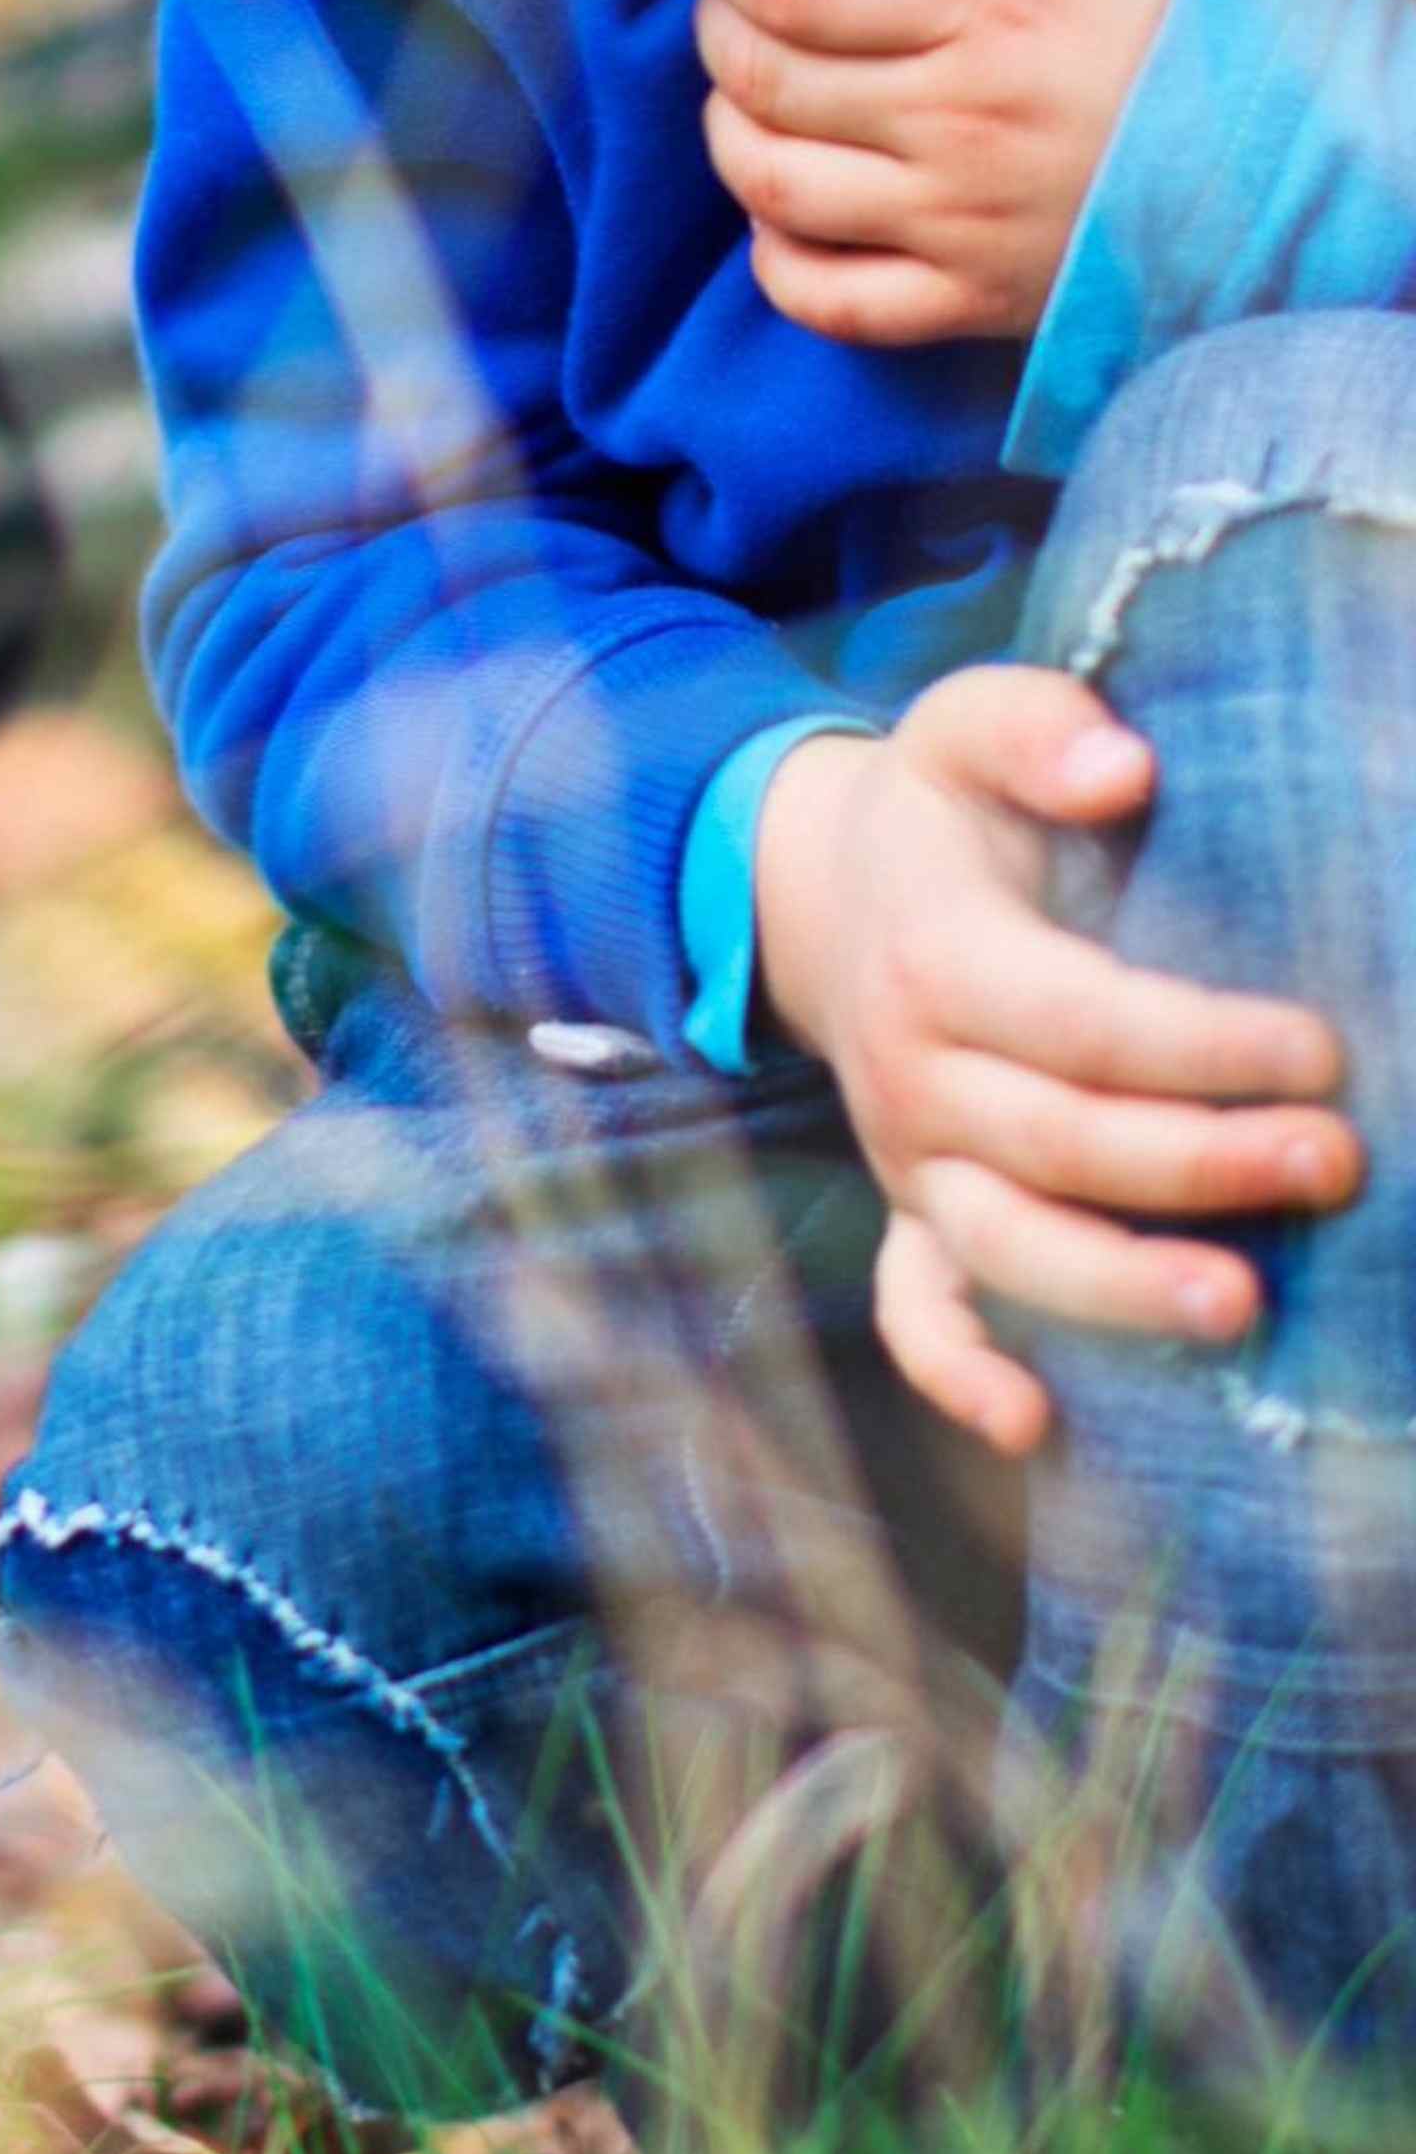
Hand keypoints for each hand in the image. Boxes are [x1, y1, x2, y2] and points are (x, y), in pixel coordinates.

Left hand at [697, 0, 1208, 346]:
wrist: (1318, 161)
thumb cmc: (1227, 11)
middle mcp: (960, 113)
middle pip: (762, 76)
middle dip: (721, 35)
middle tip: (736, 12)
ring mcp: (961, 219)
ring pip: (771, 183)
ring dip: (731, 135)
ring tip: (745, 99)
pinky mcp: (975, 301)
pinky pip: (826, 300)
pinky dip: (775, 260)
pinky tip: (782, 215)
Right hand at [752, 670, 1358, 1454]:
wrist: (816, 890)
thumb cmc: (941, 812)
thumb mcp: (966, 725)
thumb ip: (1039, 728)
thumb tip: (1124, 770)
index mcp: (938, 960)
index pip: (1080, 1021)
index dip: (1199, 1047)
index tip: (1321, 1050)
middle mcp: (914, 1076)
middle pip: (1062, 1143)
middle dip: (1204, 1164)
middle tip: (1337, 1161)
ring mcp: (908, 1159)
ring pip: (1007, 1245)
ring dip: (1122, 1287)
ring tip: (1242, 1308)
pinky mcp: (908, 1213)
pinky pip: (916, 1310)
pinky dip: (960, 1372)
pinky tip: (1038, 1428)